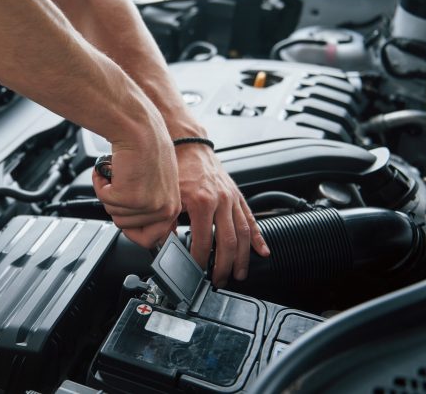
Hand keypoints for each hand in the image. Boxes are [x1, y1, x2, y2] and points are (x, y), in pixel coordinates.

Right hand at [92, 134, 181, 247]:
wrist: (138, 128)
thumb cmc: (147, 149)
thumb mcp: (157, 185)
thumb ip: (152, 208)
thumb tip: (141, 230)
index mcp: (173, 208)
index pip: (151, 239)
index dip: (133, 229)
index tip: (126, 217)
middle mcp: (164, 209)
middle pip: (126, 227)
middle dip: (117, 206)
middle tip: (124, 185)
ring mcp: (147, 205)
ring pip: (114, 214)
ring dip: (110, 193)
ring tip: (120, 174)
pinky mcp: (130, 197)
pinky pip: (104, 200)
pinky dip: (101, 184)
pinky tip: (112, 170)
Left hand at [175, 144, 269, 286]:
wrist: (189, 144)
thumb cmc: (177, 166)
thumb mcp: (168, 195)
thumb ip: (166, 221)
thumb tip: (162, 243)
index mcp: (202, 202)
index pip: (204, 241)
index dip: (200, 260)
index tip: (196, 271)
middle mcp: (221, 201)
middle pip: (228, 242)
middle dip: (225, 266)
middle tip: (219, 281)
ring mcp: (232, 199)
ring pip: (243, 234)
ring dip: (243, 257)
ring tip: (240, 274)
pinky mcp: (238, 196)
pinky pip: (251, 219)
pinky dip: (258, 237)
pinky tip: (263, 251)